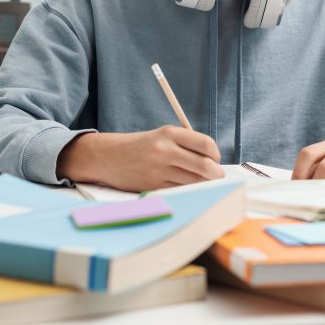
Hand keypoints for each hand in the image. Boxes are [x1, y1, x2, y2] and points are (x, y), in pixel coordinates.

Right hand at [57, 125, 223, 191]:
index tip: (215, 159)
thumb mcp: (162, 136)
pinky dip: (187, 190)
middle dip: (216, 174)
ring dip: (204, 184)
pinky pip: (180, 190)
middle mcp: (165, 150)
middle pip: (204, 166)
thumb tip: (213, 162)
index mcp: (169, 133)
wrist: (108, 157)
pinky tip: (186, 187)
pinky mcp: (153, 186)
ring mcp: (159, 170)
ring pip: (194, 182)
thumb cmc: (140, 146)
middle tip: (216, 176)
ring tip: (202, 182)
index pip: (205, 144)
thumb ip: (185, 144)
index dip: (216, 155)